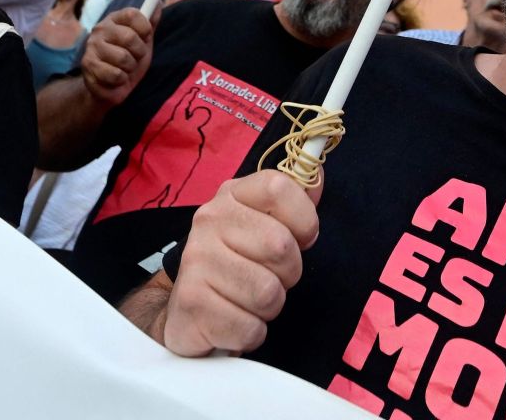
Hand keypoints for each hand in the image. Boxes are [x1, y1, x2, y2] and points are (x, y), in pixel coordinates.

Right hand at [80, 7, 153, 108]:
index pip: (132, 14)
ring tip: (124, 69)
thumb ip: (150, 23)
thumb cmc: (128, 60)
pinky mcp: (88, 65)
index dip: (144, 28)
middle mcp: (100, 29)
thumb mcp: (142, 41)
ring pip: (124, 58)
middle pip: (130, 37)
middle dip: (139, 53)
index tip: (146, 37)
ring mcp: (92, 47)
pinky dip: (121, 80)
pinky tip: (116, 78)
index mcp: (114, 19)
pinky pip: (116, 74)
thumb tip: (159, 3)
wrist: (109, 86)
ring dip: (130, 68)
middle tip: (135, 57)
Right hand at [158, 170, 319, 356]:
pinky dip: (251, 333)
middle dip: (288, 274)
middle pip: (281, 246)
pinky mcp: (191, 304)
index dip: (303, 219)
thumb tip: (318, 173)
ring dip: (269, 307)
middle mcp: (208, 221)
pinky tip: (235, 320)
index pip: (278, 187)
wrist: (187, 311)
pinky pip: (250, 327)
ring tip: (249, 300)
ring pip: (268, 293)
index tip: (300, 239)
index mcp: (231, 196)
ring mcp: (196, 261)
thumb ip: (292, 201)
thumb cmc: (236, 264)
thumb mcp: (261, 225)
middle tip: (268, 277)